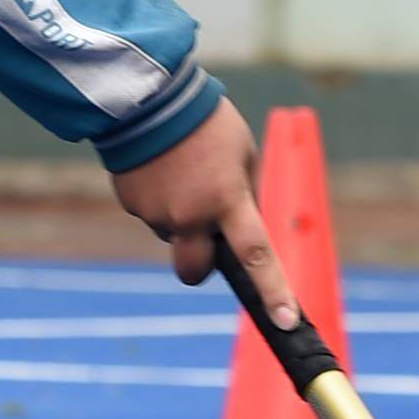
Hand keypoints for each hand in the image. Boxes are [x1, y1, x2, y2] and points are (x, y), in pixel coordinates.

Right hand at [110, 100, 296, 326]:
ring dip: (179, 217)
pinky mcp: (131, 203)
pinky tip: (159, 167)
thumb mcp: (243, 153)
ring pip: (172, 234)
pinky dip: (158, 198)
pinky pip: (151, 213)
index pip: (256, 257)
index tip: (287, 321)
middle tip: (206, 237)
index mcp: (227, 201)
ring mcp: (157, 213)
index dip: (273, 292)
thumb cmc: (206, 121)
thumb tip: (240, 224)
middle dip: (201, 263)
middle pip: (194, 271)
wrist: (147, 96)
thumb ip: (244, 193)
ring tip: (181, 171)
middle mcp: (191, 216)